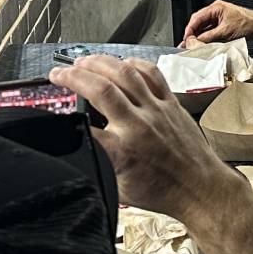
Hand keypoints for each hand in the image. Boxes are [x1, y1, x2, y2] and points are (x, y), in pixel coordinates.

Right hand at [51, 55, 234, 220]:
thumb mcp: (119, 188)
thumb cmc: (163, 192)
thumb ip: (100, 165)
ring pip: (126, 74)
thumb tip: (80, 153)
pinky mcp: (171, 103)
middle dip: (74, 76)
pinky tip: (121, 63)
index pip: (84, 127)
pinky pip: (152, 74)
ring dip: (100, 63)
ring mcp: (157, 110)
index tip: (52, 109)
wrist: (200, 189)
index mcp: (123, 151)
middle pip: (101, 88)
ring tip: (83, 61)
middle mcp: (139, 125)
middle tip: (59, 73)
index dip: (63, 115)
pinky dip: (134, 64)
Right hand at [182, 0, 252, 43]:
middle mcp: (216, 10)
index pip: (197, 17)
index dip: (190, 29)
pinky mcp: (222, 23)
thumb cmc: (246, 24)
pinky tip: (203, 42)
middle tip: (188, 43)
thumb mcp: (224, 32)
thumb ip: (208, 37)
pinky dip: (206, 36)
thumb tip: (196, 40)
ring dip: (199, 35)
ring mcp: (219, 16)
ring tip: (194, 44)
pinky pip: (210, 29)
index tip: (186, 38)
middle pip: (199, 21)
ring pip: (204, 26)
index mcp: (216, 7)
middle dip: (193, 32)